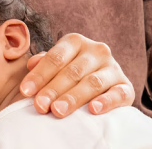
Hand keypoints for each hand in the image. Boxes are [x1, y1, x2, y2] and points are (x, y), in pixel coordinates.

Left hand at [19, 33, 134, 117]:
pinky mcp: (126, 86)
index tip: (25, 91)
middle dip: (53, 89)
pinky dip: (106, 101)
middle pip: (73, 71)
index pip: (56, 57)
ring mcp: (113, 68)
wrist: (101, 86)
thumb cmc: (70, 75)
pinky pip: (118, 93)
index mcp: (76, 42)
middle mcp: (97, 50)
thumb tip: (31, 64)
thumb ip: (44, 64)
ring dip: (74, 97)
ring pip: (92, 82)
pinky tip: (93, 109)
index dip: (40, 74)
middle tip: (40, 106)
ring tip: (58, 110)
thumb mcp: (56, 66)